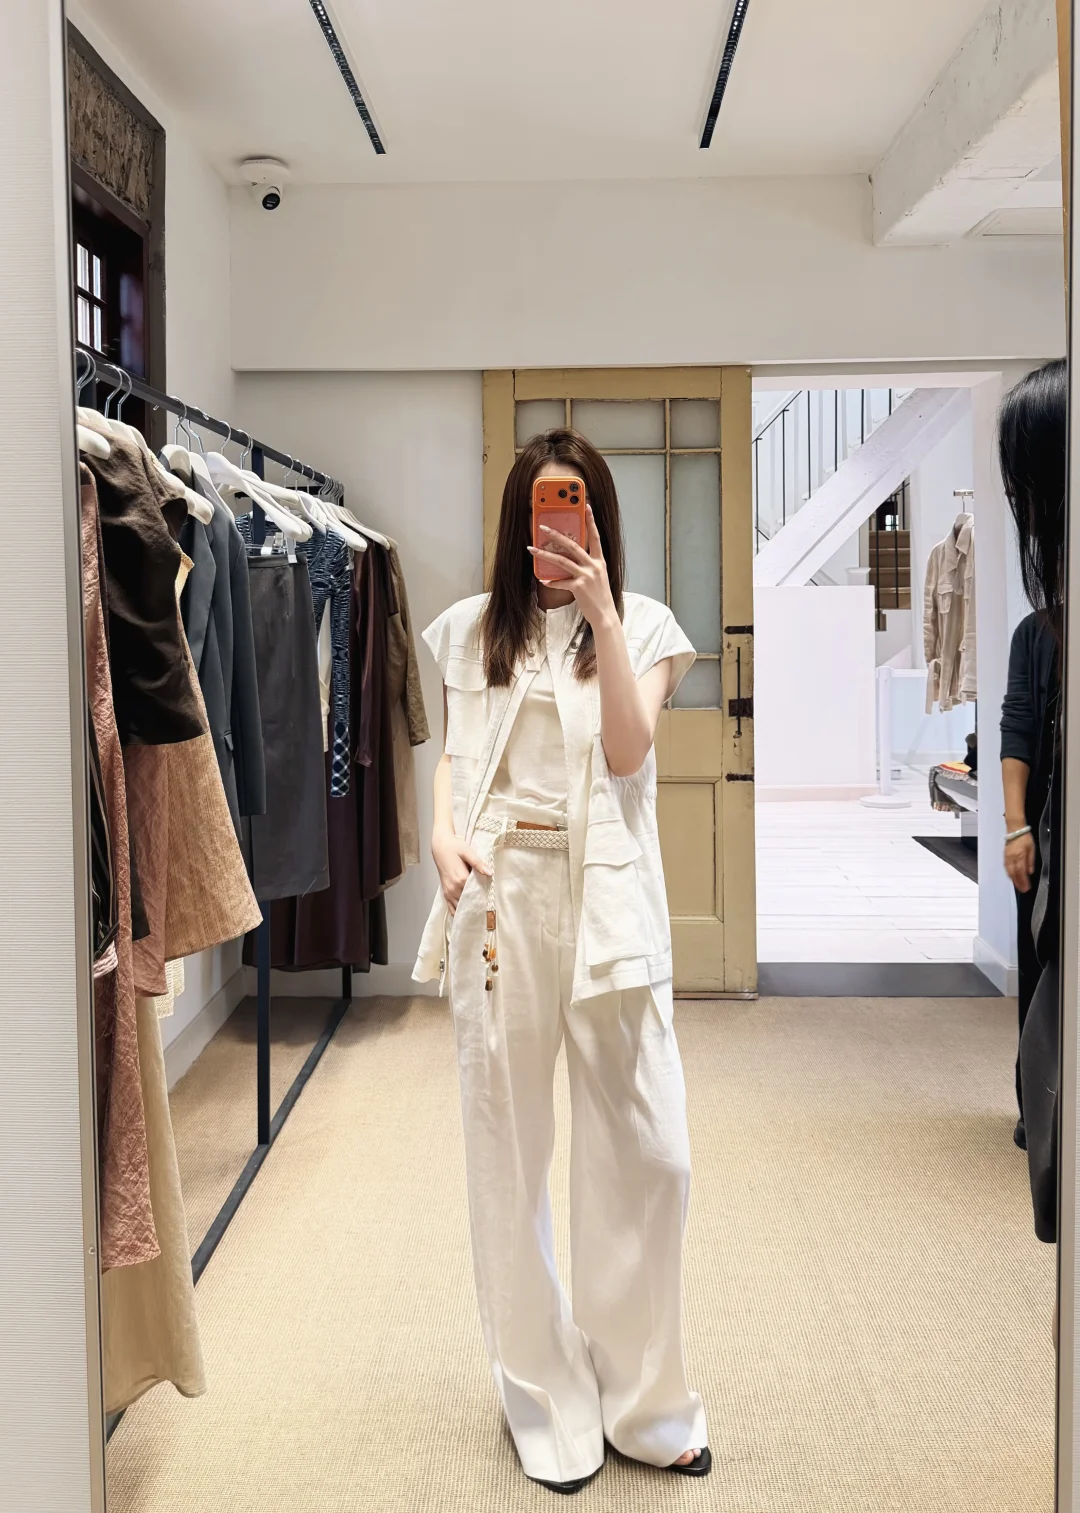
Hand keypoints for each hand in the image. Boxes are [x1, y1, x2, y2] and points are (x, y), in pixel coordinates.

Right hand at [432, 829, 489, 914]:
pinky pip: (451, 907)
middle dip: (477, 907)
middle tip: (488, 913)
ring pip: (459, 907)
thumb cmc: (455, 847)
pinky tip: (465, 916)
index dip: (484, 898)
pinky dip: (457, 913)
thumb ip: (478, 863)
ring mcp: (448, 891)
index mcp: (461, 878)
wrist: (440, 846)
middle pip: (468, 902)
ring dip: (468, 911)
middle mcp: (454, 888)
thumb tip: (490, 873)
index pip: (475, 893)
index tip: (493, 904)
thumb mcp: (468, 852)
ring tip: (478, 916)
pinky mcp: (445, 892)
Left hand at [528, 505, 616, 627]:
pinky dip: (551, 581)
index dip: (591, 521)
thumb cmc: (600, 597)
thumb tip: (569, 559)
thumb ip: (587, 566)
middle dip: (556, 535)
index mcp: (599, 561)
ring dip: (545, 555)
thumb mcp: (598, 577)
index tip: (586, 506)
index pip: (595, 537)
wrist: (605, 615)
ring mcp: (586, 576)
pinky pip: (560, 581)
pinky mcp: (579, 587)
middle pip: (572, 545)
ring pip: (562, 561)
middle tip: (543, 527)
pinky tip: (543, 580)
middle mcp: (594, 566)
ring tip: (532, 549)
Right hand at [1005, 831, 1035, 892]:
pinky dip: (1009, 874)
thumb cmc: (1025, 838)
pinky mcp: (1005, 856)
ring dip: (1013, 880)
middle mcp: (1012, 858)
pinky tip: (1011, 877)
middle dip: (1018, 883)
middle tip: (1022, 890)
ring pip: (1009, 872)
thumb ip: (1031, 861)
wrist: (1015, 830)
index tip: (1027, 888)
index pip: (1021, 872)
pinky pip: (1006, 868)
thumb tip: (1030, 872)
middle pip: (1014, 874)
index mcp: (1020, 856)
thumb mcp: (1032, 849)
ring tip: (1017, 885)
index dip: (1024, 881)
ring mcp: (1007, 858)